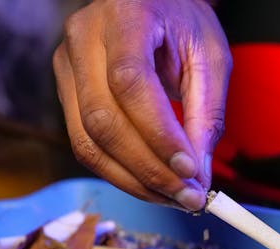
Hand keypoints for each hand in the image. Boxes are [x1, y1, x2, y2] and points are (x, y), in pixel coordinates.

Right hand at [53, 0, 231, 210]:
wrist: (153, 4)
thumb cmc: (185, 25)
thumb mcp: (210, 59)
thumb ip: (207, 115)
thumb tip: (197, 175)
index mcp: (126, 16)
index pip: (130, 82)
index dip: (159, 134)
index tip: (189, 170)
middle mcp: (85, 40)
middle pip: (104, 121)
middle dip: (150, 170)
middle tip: (188, 197)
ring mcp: (69, 67)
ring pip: (89, 142)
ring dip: (134, 181)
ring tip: (173, 198)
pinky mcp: (68, 92)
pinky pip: (86, 145)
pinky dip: (120, 172)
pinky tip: (150, 184)